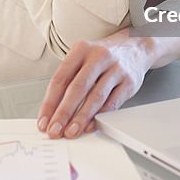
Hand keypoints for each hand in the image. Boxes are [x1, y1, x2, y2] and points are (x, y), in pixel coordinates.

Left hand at [36, 30, 152, 138]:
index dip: (50, 102)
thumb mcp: (83, 58)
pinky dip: (100, 116)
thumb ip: (69, 80)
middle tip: (55, 130)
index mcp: (82, 49)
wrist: (136, 48)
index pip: (60, 78)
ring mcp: (116, 68)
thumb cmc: (103, 57)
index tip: (44, 120)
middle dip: (63, 113)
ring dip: (81, 118)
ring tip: (71, 131)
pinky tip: (91, 125)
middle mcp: (99, 57)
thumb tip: (53, 111)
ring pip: (95, 96)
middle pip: (77, 88)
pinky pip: (112, 102)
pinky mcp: (129, 81)